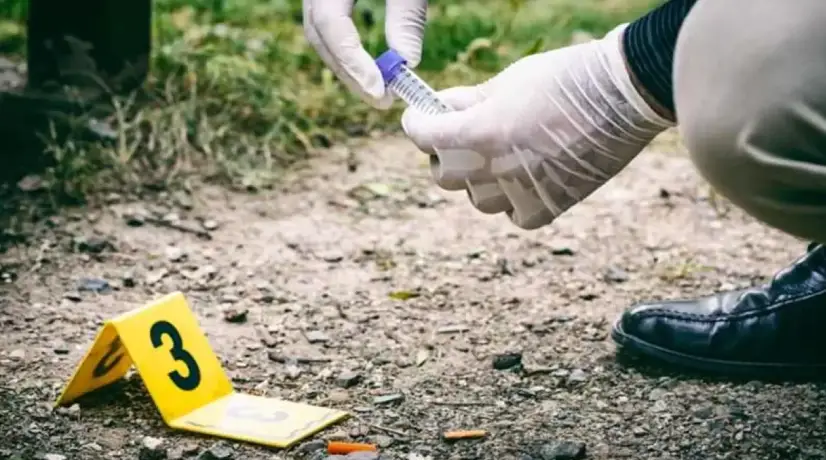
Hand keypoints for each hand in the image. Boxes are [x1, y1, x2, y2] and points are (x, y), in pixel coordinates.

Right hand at [303, 0, 427, 108]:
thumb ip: (407, 15)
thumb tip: (408, 62)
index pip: (329, 23)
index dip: (352, 60)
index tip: (378, 91)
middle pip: (319, 34)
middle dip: (349, 72)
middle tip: (381, 100)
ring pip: (320, 33)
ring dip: (346, 65)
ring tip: (376, 90)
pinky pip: (327, 24)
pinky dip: (345, 49)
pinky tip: (368, 67)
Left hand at [401, 24, 674, 228]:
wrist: (624, 95)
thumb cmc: (567, 78)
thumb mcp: (509, 80)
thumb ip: (470, 100)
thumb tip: (440, 107)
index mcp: (483, 131)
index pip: (426, 136)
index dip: (416, 125)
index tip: (417, 120)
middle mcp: (499, 168)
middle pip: (444, 176)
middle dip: (442, 155)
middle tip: (453, 141)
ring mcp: (524, 192)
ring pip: (479, 199)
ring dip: (479, 179)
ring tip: (497, 157)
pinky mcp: (551, 206)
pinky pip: (514, 214)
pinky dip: (511, 201)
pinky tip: (521, 180)